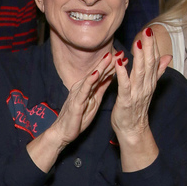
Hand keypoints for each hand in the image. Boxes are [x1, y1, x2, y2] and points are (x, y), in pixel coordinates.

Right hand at [27, 51, 115, 172]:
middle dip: (109, 62)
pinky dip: (90, 81)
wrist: (63, 133)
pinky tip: (97, 73)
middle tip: (120, 52)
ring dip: (100, 67)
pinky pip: (84, 90)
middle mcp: (82, 87)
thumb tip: (111, 76)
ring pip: (91, 78)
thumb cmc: (77, 119)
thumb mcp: (94, 102)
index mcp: (87, 88)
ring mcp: (78, 94)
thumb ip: (100, 88)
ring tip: (110, 57)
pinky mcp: (76, 102)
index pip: (101, 74)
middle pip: (97, 72)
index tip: (124, 57)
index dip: (113, 65)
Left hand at [111, 28, 170, 141]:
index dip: (152, 45)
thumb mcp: (149, 87)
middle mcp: (146, 86)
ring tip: (137, 43)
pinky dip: (123, 74)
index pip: (154, 60)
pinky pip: (125, 85)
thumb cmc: (137, 108)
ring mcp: (137, 94)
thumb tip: (168, 57)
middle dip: (148, 47)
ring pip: (139, 72)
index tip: (150, 30)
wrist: (132, 130)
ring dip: (139, 57)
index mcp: (150, 81)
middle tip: (147, 31)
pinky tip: (120, 63)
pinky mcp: (126, 101)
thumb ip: (157, 71)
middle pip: (149, 63)